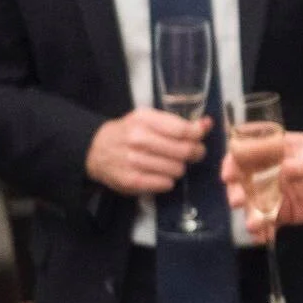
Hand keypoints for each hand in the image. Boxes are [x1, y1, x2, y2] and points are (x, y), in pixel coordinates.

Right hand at [85, 108, 207, 195]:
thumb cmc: (128, 132)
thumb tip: (208, 124)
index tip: (200, 137)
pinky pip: (165, 184)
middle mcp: (138, 139)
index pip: (183, 130)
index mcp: (144, 120)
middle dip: (194, 153)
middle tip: (193, 153)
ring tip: (170, 163)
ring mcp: (133, 161)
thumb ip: (178, 122)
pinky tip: (160, 174)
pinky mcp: (131, 181)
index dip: (198, 135)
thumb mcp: (148, 119)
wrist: (95, 149)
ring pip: (177, 170)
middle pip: (184, 151)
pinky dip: (167, 181)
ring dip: (179, 168)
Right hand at [223, 131, 302, 239]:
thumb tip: (286, 169)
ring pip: (254, 205)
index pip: (247, 152)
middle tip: (238, 201)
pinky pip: (269, 223)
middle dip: (238, 191)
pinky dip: (264, 232)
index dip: (234, 162)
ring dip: (250, 214)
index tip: (228, 175)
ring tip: (254, 225)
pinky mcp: (285, 214)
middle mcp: (270, 172)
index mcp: (277, 150)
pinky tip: (263, 238)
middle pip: (245, 181)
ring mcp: (276, 194)